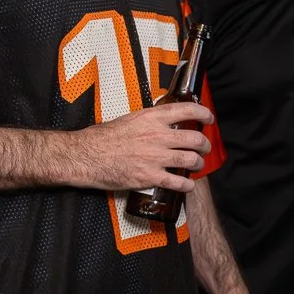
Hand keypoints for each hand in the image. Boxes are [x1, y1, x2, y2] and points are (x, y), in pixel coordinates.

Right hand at [75, 101, 213, 192]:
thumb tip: (163, 121)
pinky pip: (178, 182)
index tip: (208, 118)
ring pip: (191, 160)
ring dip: (199, 163)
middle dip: (205, 144)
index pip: (187, 109)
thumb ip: (149, 120)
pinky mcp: (150, 176)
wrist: (85, 156)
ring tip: (197, 164)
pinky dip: (187, 185)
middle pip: (195, 138)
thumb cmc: (102, 138)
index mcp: (151, 118)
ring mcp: (155, 157)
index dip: (203, 113)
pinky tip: (188, 185)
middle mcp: (157, 136)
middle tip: (204, 147)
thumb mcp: (129, 120)